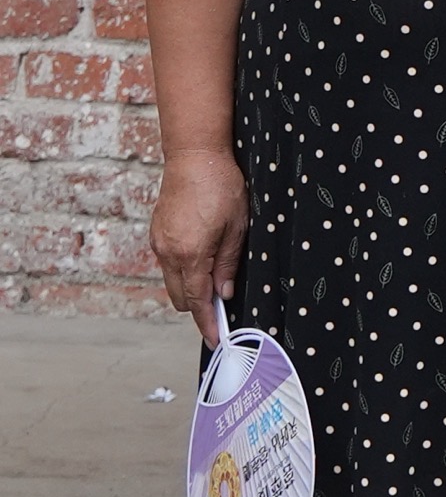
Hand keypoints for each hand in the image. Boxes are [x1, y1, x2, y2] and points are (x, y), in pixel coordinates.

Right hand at [151, 148, 247, 347]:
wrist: (194, 157)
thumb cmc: (221, 186)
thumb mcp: (237, 226)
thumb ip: (228, 264)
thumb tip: (224, 294)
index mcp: (190, 254)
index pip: (197, 301)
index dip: (206, 322)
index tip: (214, 339)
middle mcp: (168, 253)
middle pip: (179, 297)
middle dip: (199, 307)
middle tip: (221, 308)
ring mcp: (159, 244)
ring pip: (172, 281)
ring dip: (191, 286)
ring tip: (216, 279)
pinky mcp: (157, 234)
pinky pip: (169, 263)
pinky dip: (183, 269)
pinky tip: (202, 259)